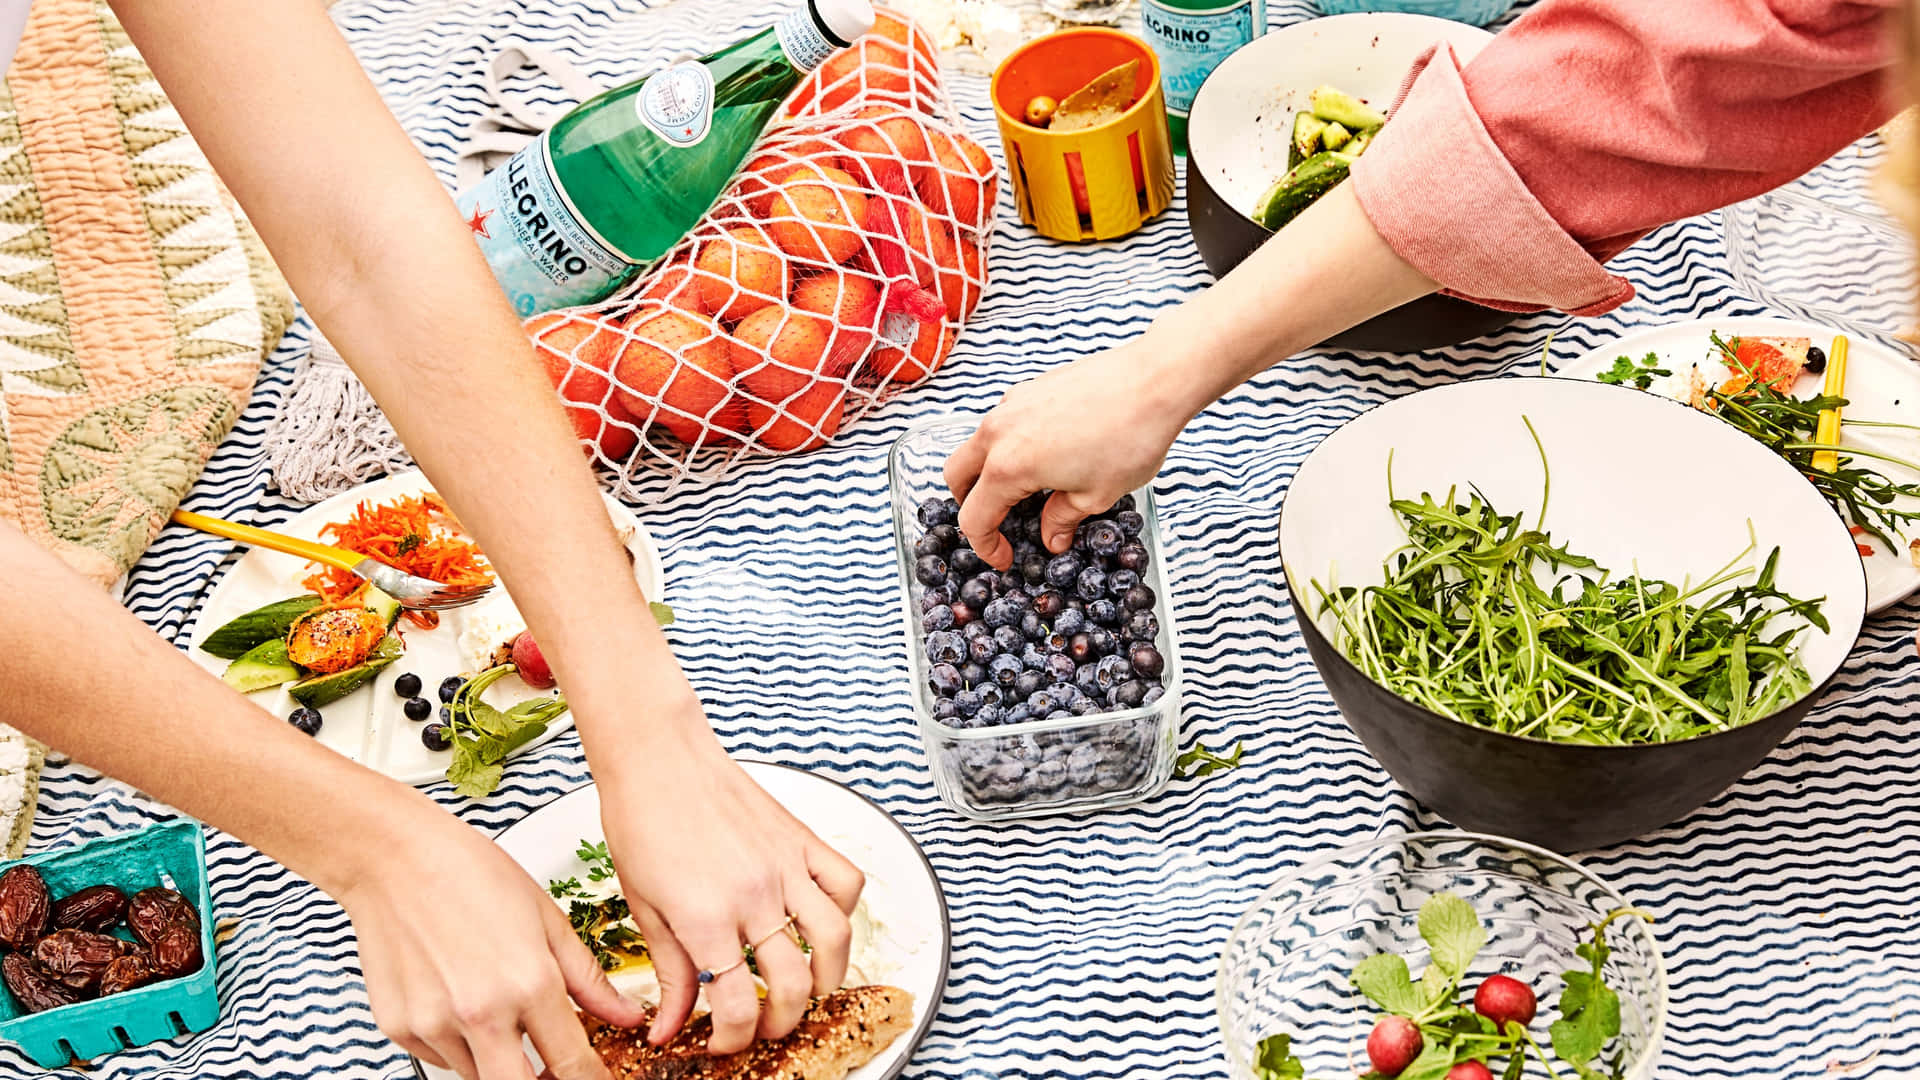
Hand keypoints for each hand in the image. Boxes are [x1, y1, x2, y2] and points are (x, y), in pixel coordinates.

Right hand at [340, 812, 646, 1079]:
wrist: (394, 857)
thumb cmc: (470, 873)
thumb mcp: (546, 918)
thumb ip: (588, 978)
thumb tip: (627, 1016)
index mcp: (528, 983)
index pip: (573, 1065)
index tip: (597, 1079)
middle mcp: (480, 1013)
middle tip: (549, 1069)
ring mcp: (434, 1024)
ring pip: (478, 1077)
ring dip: (497, 1061)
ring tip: (497, 1012)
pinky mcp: (399, 1027)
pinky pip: (440, 1059)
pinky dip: (457, 1045)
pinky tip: (459, 1002)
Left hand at [594, 728, 863, 1054]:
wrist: (658, 757)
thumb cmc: (641, 821)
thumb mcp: (643, 908)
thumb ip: (666, 973)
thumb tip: (666, 1028)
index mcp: (705, 917)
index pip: (735, 1003)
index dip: (733, 1037)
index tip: (725, 1041)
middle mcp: (752, 895)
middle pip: (792, 984)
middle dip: (783, 1020)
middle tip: (768, 1025)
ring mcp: (784, 865)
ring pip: (836, 939)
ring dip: (828, 977)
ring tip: (810, 988)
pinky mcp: (802, 839)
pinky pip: (846, 882)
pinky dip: (844, 910)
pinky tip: (822, 923)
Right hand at [945, 340, 1192, 568]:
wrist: (1155, 380)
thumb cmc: (1129, 436)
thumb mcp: (1096, 495)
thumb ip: (1063, 519)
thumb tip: (1053, 537)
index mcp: (1008, 467)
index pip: (974, 517)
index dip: (985, 546)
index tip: (1004, 557)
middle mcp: (998, 432)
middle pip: (957, 476)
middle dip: (970, 504)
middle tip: (1000, 523)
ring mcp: (1011, 404)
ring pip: (976, 445)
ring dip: (987, 472)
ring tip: (1026, 490)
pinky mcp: (1029, 388)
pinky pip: (1001, 423)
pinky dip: (1007, 446)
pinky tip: (1045, 455)